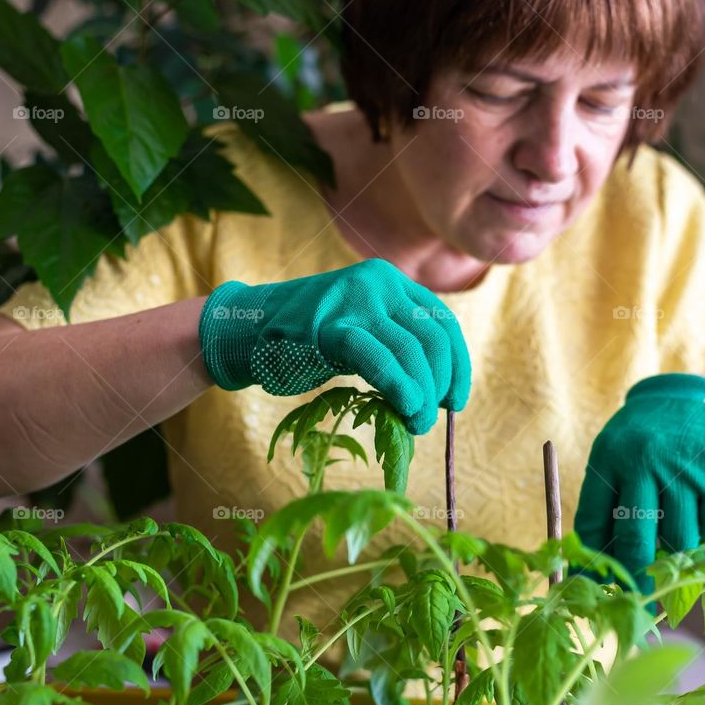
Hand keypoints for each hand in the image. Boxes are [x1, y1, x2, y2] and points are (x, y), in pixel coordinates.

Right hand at [198, 257, 470, 434]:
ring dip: (421, 395)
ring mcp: (353, 300)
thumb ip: (394, 347)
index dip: (457, 365)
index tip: (455, 401)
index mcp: (391, 281)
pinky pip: (377, 358)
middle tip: (430, 420)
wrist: (248, 329)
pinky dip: (398, 385)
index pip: (441, 323)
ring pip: (410, 350)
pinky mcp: (330, 325)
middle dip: (438, 385)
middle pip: (430, 339)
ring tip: (416, 423)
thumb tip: (435, 394)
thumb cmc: (307, 340)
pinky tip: (405, 406)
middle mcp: (378, 282)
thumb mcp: (360, 331)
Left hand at [573, 373, 704, 592]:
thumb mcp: (612, 461)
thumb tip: (590, 572)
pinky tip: (699, 511)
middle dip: (635, 574)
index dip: (595, 563)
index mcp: (609, 459)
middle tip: (639, 589)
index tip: (600, 586)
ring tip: (674, 524)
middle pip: (635, 541)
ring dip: (677, 545)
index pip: (593, 525)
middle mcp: (645, 461)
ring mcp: (686, 467)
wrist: (692, 400)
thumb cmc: (642, 445)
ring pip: (679, 540)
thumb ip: (601, 510)